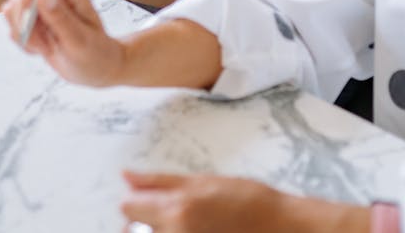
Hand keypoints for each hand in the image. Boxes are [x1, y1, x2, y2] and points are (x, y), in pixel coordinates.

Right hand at [2, 0, 124, 85]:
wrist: (98, 70)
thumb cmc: (96, 52)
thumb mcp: (79, 38)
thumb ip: (60, 16)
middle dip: (21, 9)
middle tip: (35, 29)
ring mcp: (42, 9)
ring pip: (15, 10)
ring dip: (25, 32)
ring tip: (47, 45)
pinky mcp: (34, 25)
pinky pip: (17, 31)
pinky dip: (26, 44)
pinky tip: (44, 50)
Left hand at [120, 171, 371, 231]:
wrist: (279, 229)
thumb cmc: (245, 200)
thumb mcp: (202, 181)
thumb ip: (160, 181)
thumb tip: (126, 176)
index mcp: (175, 209)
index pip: (128, 207)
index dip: (137, 202)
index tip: (150, 201)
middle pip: (131, 231)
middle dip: (144, 224)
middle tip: (173, 216)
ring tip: (186, 227)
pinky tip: (195, 232)